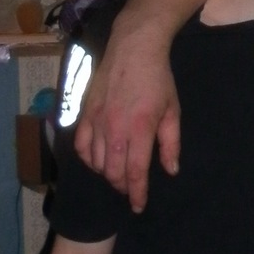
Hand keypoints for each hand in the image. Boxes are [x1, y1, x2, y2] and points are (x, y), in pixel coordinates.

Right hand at [73, 13, 180, 211]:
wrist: (133, 48)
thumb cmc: (158, 79)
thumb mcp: (172, 111)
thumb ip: (171, 144)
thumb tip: (170, 170)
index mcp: (141, 128)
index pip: (135, 172)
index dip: (137, 193)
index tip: (138, 205)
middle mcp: (115, 128)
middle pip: (113, 172)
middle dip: (122, 186)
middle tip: (130, 189)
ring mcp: (97, 120)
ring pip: (96, 162)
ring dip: (107, 174)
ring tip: (117, 174)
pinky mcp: (85, 112)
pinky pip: (81, 146)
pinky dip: (89, 159)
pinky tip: (98, 160)